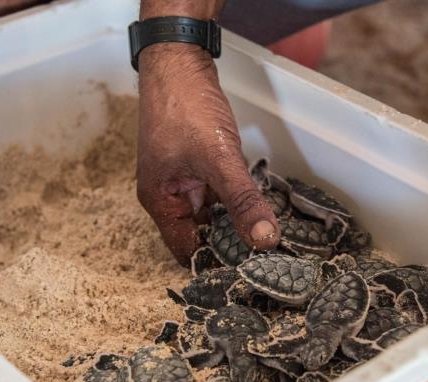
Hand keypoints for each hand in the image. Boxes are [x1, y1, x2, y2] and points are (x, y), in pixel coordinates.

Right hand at [136, 43, 280, 264]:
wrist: (179, 62)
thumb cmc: (186, 108)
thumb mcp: (219, 159)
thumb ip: (243, 201)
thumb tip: (265, 240)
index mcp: (160, 202)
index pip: (187, 251)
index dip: (216, 263)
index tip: (251, 272)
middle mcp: (167, 196)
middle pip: (199, 235)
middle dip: (230, 245)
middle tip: (267, 259)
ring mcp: (182, 179)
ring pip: (211, 214)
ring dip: (234, 223)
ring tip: (267, 237)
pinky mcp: (196, 164)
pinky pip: (217, 193)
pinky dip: (234, 201)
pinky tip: (257, 206)